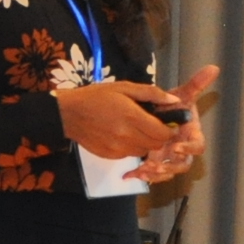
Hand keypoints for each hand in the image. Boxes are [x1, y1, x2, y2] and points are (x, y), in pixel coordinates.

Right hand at [56, 79, 188, 161]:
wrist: (68, 114)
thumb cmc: (97, 96)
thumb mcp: (124, 87)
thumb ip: (151, 94)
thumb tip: (174, 101)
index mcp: (132, 116)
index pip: (163, 132)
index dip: (170, 129)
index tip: (170, 123)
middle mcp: (127, 136)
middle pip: (156, 144)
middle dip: (160, 136)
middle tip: (155, 126)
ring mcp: (118, 149)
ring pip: (144, 151)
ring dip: (146, 142)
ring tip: (137, 129)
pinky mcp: (110, 156)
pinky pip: (130, 155)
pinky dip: (132, 146)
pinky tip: (124, 135)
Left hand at [140, 65, 218, 184]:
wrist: (152, 111)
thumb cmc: (171, 104)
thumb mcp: (181, 94)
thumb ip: (196, 83)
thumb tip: (214, 67)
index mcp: (191, 134)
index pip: (198, 146)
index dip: (189, 148)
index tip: (176, 146)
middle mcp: (182, 149)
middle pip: (183, 164)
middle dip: (170, 167)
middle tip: (155, 165)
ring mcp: (169, 157)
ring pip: (168, 172)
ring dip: (157, 174)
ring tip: (143, 170)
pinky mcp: (156, 162)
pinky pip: (153, 174)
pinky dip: (143, 176)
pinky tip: (130, 174)